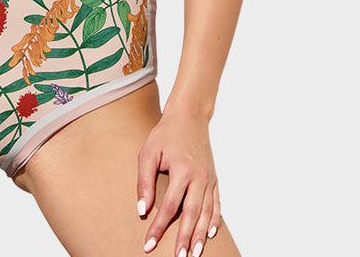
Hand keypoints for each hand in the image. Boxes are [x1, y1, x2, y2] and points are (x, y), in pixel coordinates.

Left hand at [137, 111, 219, 255]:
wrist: (189, 116)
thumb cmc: (165, 134)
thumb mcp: (148, 152)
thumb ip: (145, 182)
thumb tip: (142, 210)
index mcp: (182, 170)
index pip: (170, 206)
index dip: (159, 227)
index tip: (149, 244)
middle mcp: (199, 177)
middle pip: (192, 214)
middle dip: (185, 238)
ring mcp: (209, 178)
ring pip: (207, 212)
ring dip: (201, 234)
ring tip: (194, 253)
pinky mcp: (214, 177)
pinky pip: (217, 203)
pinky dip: (214, 220)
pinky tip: (210, 233)